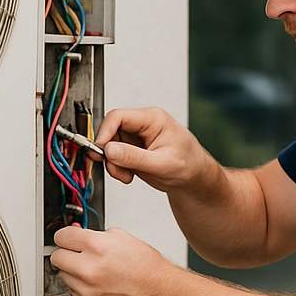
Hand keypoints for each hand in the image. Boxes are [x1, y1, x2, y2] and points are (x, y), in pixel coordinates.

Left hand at [49, 224, 174, 295]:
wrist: (160, 294)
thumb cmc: (147, 268)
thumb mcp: (122, 238)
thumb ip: (96, 235)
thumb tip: (79, 235)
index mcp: (96, 247)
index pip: (62, 236)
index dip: (66, 236)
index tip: (67, 238)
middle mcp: (88, 269)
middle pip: (57, 257)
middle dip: (66, 253)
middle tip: (77, 254)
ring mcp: (87, 290)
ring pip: (64, 276)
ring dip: (74, 272)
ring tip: (95, 271)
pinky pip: (74, 293)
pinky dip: (82, 289)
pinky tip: (99, 285)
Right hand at [88, 106, 208, 192]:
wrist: (194, 178)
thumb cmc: (188, 165)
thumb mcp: (162, 163)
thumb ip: (134, 157)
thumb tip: (109, 150)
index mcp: (152, 119)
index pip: (118, 116)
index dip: (105, 132)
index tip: (100, 150)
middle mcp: (142, 125)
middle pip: (111, 131)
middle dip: (109, 153)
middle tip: (115, 169)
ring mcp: (136, 137)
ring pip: (110, 145)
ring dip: (113, 164)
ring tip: (127, 175)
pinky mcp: (132, 149)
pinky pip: (114, 156)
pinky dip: (117, 168)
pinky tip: (129, 175)